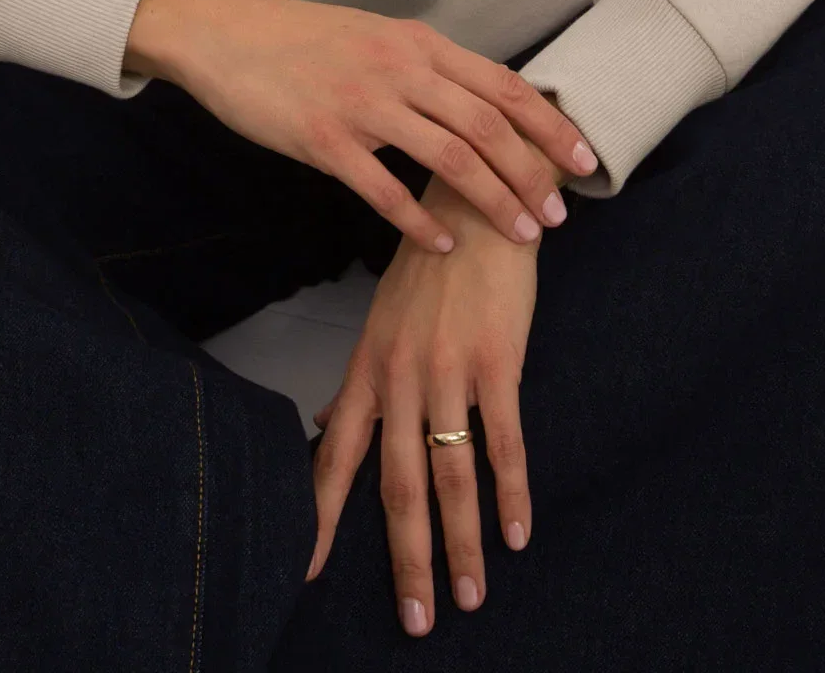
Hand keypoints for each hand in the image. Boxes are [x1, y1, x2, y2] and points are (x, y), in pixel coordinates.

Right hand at [126, 0, 598, 251]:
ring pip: (448, 156)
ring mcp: (362, 102)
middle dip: (532, 172)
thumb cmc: (301, 38)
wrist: (226, 33)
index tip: (584, 160)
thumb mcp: (375, 36)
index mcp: (418, 43)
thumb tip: (478, 99)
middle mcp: (399, 69)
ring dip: (492, 199)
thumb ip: (425, 66)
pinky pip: (382, 188)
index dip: (549, 125)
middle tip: (557, 215)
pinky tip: (443, 245)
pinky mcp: (323, 137)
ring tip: (521, 234)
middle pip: (488, 124)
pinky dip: (418, 221)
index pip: (503, 84)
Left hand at [305, 171, 545, 636]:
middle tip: (418, 619)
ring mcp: (448, 369)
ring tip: (470, 596)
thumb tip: (328, 427)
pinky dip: (512, 492)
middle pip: (399, 485)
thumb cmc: (432, 267)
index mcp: (369, 369)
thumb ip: (361, 382)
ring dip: (463, 542)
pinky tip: (518, 533)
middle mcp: (400, 376)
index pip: (336, 458)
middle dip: (407, 559)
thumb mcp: (384, 321)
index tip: (306, 574)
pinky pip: (503, 440)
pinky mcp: (496, 360)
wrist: (478, 204)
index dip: (320, 518)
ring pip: (451, 474)